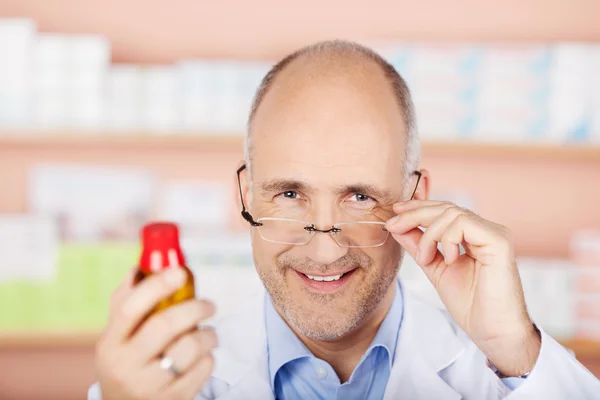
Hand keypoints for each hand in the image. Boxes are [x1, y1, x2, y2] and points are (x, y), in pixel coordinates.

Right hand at [95, 268, 217, 399]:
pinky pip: (203, 369)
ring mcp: (149, 386)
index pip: (130, 308)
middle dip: (194, 308)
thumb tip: (138, 269)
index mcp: (110, 344)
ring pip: (190, 347)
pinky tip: (202, 357)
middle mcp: (125, 366)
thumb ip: (126, 303)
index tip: (180, 271)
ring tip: (209, 334)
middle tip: (209, 305)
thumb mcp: (117, 339)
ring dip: (208, 334)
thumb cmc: (126, 364)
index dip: (157, 285)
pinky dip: (209, 357)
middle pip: (165, 325)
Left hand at [386, 200, 540, 376]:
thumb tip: (396, 226)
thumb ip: (419, 246)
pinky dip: (447, 239)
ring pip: (452, 213)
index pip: (444, 210)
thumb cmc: (470, 305)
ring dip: (429, 235)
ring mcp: (494, 233)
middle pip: (446, 207)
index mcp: (473, 235)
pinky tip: (449, 260)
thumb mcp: (435, 268)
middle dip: (414, 214)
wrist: (492, 332)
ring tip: (426, 259)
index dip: (417, 208)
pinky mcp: (499, 240)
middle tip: (393, 225)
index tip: (394, 213)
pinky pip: (464, 224)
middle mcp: (485, 230)